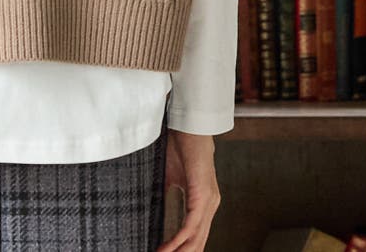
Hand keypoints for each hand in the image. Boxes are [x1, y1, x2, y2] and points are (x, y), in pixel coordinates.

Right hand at [156, 129, 220, 251]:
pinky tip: (169, 247)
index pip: (196, 232)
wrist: (189, 125)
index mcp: (204, 200)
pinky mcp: (203, 195)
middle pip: (198, 240)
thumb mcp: (171, 175)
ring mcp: (209, 200)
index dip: (183, 247)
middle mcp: (210, 204)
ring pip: (196, 236)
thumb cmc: (181, 145)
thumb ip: (169, 192)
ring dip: (179, 251)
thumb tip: (154, 205)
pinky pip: (192, 225)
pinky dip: (179, 239)